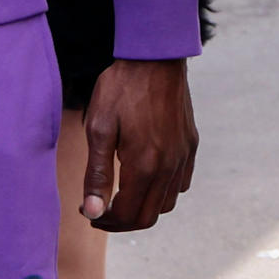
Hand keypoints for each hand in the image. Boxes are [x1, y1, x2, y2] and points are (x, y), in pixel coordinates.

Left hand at [82, 56, 199, 228]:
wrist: (155, 57)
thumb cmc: (120, 89)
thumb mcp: (98, 130)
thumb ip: (96, 174)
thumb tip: (93, 211)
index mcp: (144, 165)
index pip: (126, 215)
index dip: (104, 220)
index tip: (88, 210)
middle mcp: (169, 166)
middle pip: (148, 217)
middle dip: (122, 221)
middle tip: (100, 209)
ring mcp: (183, 156)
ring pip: (166, 204)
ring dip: (142, 207)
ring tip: (121, 194)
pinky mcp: (190, 145)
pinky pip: (181, 183)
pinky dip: (162, 191)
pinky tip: (145, 176)